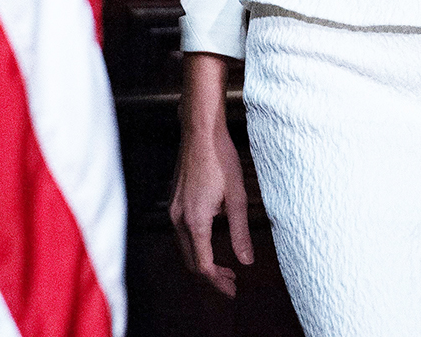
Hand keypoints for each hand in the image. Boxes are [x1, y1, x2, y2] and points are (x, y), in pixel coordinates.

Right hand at [170, 54, 254, 296]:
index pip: (203, 265)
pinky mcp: (175, 200)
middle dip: (211, 275)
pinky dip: (196, 244)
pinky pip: (182, 232)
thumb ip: (240, 232)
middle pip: (191, 261)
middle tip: (232, 282)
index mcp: (195, 221)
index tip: (233, 289)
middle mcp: (179, 219)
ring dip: (203, 260)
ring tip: (225, 267)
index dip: (218, 282)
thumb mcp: (237, 196)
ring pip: (185, 247)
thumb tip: (247, 261)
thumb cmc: (221, 158)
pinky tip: (212, 239)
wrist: (201, 131)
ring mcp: (174, 209)